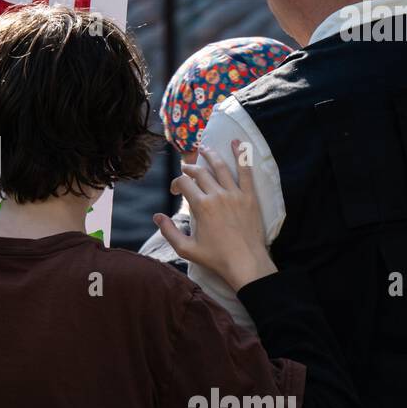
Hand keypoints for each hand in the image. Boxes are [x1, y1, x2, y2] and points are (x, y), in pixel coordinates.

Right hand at [155, 140, 275, 289]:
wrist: (246, 263)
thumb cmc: (216, 258)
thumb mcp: (186, 249)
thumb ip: (169, 231)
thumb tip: (157, 217)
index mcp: (201, 206)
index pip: (184, 183)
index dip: (176, 183)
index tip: (175, 191)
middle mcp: (217, 195)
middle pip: (200, 172)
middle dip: (190, 167)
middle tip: (186, 167)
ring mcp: (235, 194)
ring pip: (220, 167)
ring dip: (210, 155)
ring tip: (204, 148)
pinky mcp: (249, 196)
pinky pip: (245, 171)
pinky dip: (240, 156)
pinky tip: (236, 143)